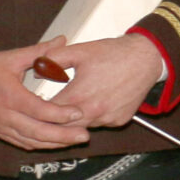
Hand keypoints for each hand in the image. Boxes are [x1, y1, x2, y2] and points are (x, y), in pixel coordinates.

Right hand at [0, 40, 92, 150]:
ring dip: (54, 143)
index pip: (39, 110)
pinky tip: (57, 143)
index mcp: (10, 95)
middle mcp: (6, 115)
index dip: (60, 114)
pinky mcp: (1, 132)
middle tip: (84, 134)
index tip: (79, 112)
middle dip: (63, 135)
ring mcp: (2, 127)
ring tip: (76, 139)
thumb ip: (40, 51)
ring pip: (31, 141)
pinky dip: (41, 145)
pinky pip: (23, 143)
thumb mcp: (13, 57)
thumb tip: (63, 39)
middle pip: (37, 132)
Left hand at [42, 33, 166, 128]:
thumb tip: (37, 68)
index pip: (48, 114)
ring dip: (73, 121)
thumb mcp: (79, 51)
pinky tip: (94, 103)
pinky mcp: (119, 121)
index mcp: (78, 96)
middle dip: (53, 121)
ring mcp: (107, 119)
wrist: (146, 58)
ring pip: (81, 127)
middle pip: (62, 128)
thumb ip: (53, 59)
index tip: (32, 106)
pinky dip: (93, 118)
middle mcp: (93, 112)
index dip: (37, 110)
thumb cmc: (114, 53)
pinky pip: (100, 124)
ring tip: (70, 106)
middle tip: (45, 114)